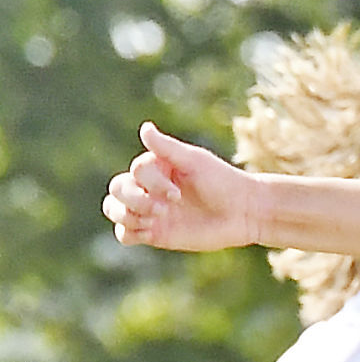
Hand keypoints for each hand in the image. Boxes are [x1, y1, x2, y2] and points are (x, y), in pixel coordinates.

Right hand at [102, 123, 258, 251]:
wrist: (243, 213)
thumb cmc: (223, 182)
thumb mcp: (196, 162)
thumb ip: (167, 148)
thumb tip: (145, 127)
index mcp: (159, 166)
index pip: (135, 171)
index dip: (152, 184)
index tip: (179, 193)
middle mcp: (150, 186)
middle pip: (117, 189)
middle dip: (135, 200)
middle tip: (164, 209)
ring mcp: (150, 210)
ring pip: (114, 210)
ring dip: (129, 216)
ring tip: (157, 220)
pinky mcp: (153, 232)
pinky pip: (123, 234)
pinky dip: (129, 232)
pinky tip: (152, 231)